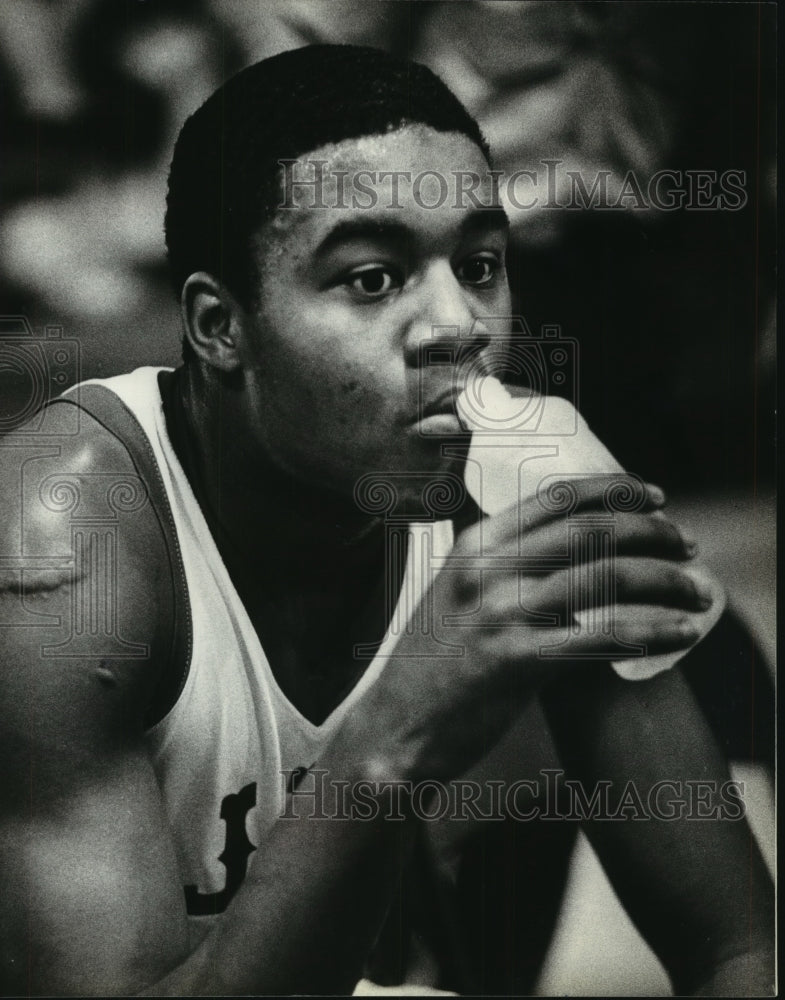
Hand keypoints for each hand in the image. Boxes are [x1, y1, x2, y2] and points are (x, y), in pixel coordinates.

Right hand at [339, 479, 703, 783]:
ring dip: (665, 580)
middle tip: (687, 545)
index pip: (557, 497)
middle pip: (591, 530)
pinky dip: (653, 631)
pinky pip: (603, 635)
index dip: (616, 490)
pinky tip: (680, 634)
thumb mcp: (460, 597)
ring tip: (697, 591)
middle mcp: (487, 569)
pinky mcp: (516, 659)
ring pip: (605, 576)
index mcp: (475, 545)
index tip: (657, 497)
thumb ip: (510, 569)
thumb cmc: (434, 667)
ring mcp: (499, 612)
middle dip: (653, 532)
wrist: (396, 728)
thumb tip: (582, 556)